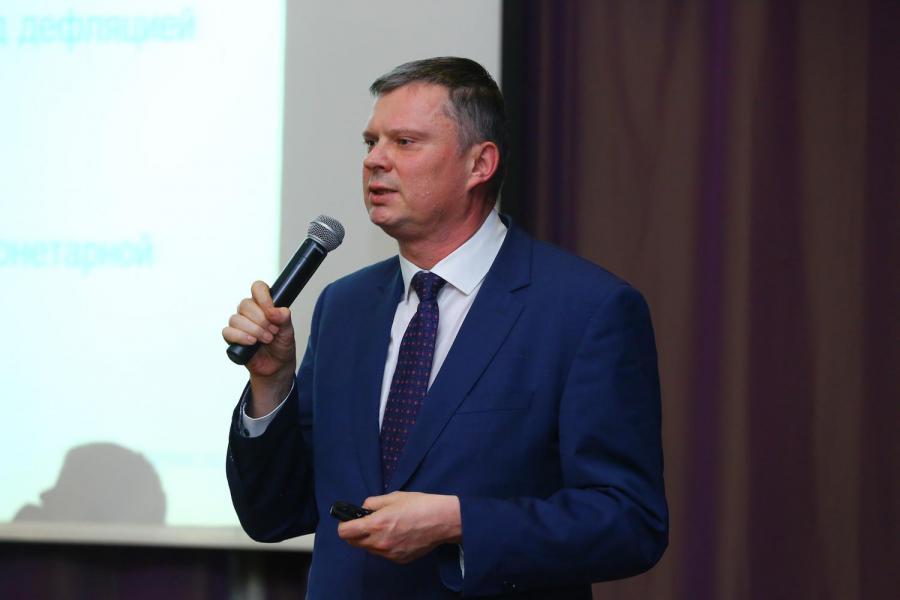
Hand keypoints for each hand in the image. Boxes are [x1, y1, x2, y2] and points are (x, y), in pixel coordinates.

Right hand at [222, 280, 295, 414]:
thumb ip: (284, 318)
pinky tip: (252, 343)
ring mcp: (239, 324)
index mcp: (263, 304)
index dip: (263, 297)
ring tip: (266, 340)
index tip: (271, 311)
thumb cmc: (281, 345)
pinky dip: (241, 337)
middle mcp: (249, 311)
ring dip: (254, 330)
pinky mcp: (232, 338)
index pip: (258, 288)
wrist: (277, 366)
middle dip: (261, 320)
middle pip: (245, 304)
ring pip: (236, 319)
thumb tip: (274, 311)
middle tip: (273, 332)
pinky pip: (228, 332)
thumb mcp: (288, 331)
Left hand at [337, 492, 461, 563]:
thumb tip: (363, 509)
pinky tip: (399, 536)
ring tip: (387, 528)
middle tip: (367, 523)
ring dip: (371, 540)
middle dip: (355, 533)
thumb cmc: (419, 505)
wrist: (442, 521)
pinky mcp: (399, 560)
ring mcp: (389, 554)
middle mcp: (379, 543)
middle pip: (354, 543)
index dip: (344, 525)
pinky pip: (384, 554)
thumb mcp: (393, 497)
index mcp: (375, 525)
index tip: (349, 520)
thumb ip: (373, 503)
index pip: (345, 533)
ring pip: (369, 549)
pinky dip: (385, 546)